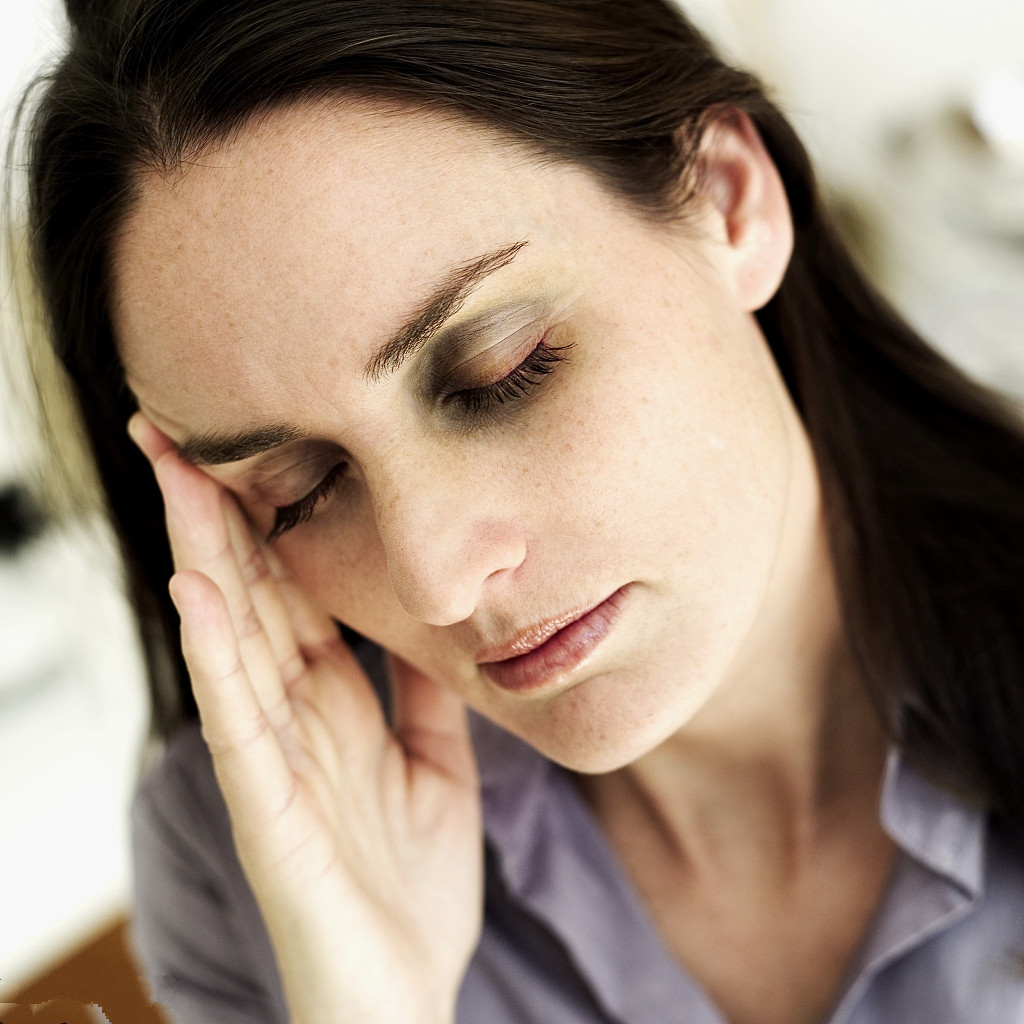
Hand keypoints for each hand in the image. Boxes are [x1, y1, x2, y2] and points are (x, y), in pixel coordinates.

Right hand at [129, 414, 482, 1023]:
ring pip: (230, 638)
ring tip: (175, 476)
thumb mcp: (436, 768)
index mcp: (332, 705)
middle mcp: (292, 719)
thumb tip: (431, 628)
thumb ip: (423, 697)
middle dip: (213, 513)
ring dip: (202, 555)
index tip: (248, 452)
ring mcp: (273, 761)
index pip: (290, 594)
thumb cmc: (412, 888)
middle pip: (248, 596)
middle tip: (176, 429)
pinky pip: (238, 722)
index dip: (267, 524)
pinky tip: (197, 594)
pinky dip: (216, 655)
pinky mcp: (268, 812)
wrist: (408, 996)